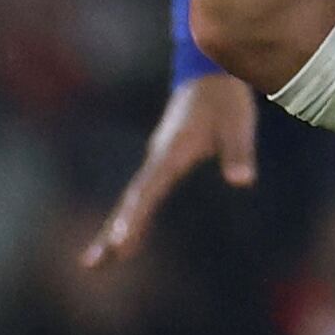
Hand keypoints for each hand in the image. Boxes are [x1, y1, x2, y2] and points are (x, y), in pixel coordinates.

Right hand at [84, 74, 261, 264]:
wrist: (210, 70)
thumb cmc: (226, 100)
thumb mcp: (238, 124)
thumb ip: (239, 152)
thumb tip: (242, 181)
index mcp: (173, 151)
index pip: (150, 188)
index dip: (134, 215)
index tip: (118, 239)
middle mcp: (159, 156)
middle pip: (131, 200)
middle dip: (112, 233)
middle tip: (92, 263)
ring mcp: (158, 159)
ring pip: (133, 199)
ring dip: (116, 229)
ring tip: (97, 262)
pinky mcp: (162, 160)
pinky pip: (142, 193)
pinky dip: (130, 216)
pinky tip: (126, 236)